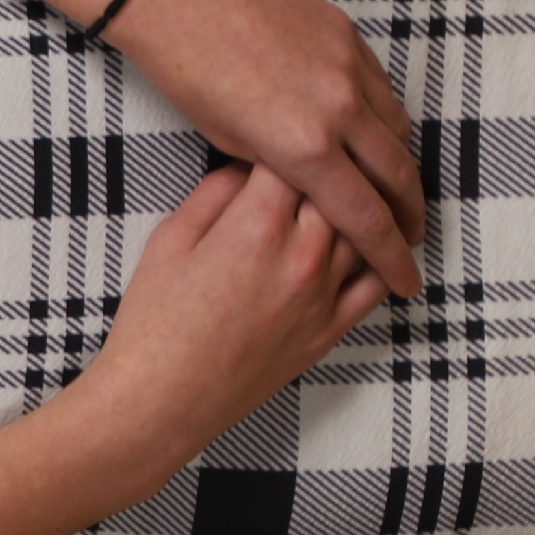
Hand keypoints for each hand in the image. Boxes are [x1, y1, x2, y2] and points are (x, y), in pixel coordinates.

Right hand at [65, 161, 391, 474]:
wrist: (165, 399)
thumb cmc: (156, 323)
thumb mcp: (170, 241)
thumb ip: (213, 194)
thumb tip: (245, 168)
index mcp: (258, 226)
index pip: (293, 159)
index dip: (283, 139)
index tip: (275, 135)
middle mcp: (302, 257)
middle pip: (337, 189)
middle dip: (324, 168)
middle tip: (313, 156)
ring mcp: (323, 297)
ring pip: (364, 231)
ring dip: (355, 207)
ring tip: (344, 190)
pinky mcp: (330, 331)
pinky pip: (374, 285)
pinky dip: (378, 259)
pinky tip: (372, 244)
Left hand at [100, 0, 427, 296]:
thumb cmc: (184, 72)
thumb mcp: (227, 141)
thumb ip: (278, 169)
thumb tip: (308, 188)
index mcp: (302, 147)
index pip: (364, 217)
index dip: (390, 256)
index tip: (405, 281)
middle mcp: (337, 109)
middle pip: (397, 176)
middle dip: (409, 216)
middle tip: (411, 241)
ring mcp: (347, 67)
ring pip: (397, 130)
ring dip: (401, 167)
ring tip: (397, 193)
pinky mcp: (347, 35)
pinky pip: (381, 88)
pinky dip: (385, 119)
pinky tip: (376, 136)